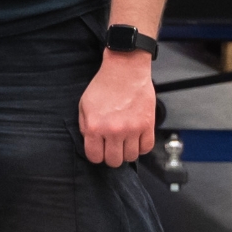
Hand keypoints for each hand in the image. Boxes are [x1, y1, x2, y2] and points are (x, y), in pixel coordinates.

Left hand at [79, 53, 156, 167]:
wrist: (125, 70)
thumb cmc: (104, 85)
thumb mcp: (84, 105)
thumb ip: (85, 127)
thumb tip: (91, 143)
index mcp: (95, 127)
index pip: (95, 157)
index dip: (97, 155)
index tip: (100, 150)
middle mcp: (113, 131)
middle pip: (114, 161)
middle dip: (111, 155)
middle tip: (112, 146)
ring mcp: (132, 129)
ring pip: (131, 157)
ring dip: (127, 151)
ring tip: (124, 141)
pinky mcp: (147, 125)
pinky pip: (146, 148)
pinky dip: (141, 146)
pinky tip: (136, 138)